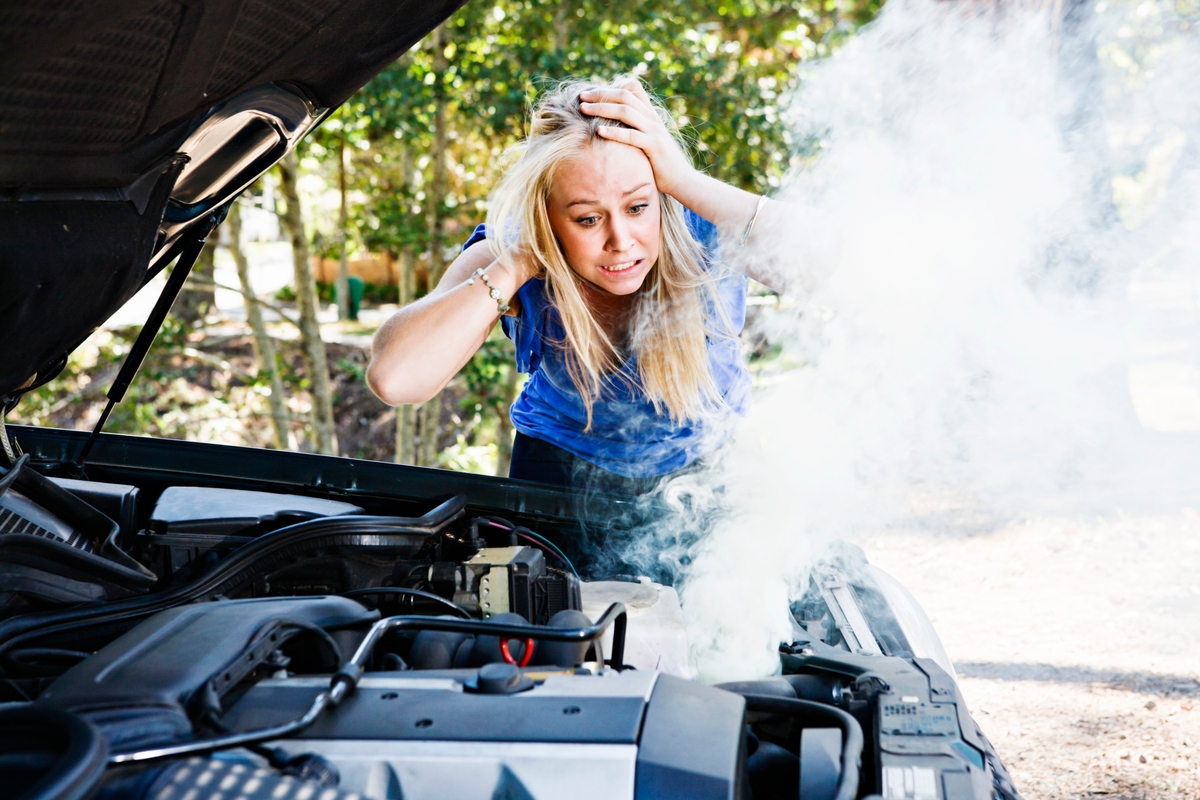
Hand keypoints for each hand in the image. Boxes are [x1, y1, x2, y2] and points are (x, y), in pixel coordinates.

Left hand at [579, 82, 697, 198]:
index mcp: (650, 114)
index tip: (590, 93)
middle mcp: (652, 118)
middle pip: (624, 96)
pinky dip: (614, 132)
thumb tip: (609, 126)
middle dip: (600, 94)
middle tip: (581, 96)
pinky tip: (599, 131)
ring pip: (626, 111)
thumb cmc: (659, 163)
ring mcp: (654, 131)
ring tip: (583, 109)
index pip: (631, 88)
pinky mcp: (655, 146)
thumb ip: (633, 129)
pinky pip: (632, 135)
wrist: (681, 179)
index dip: (609, 87)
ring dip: (602, 108)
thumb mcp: (646, 140)